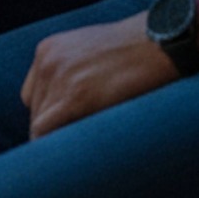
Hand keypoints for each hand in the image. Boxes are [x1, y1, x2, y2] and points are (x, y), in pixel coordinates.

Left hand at [20, 13, 177, 140]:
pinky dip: (53, 149)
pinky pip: (43, 134)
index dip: (53, 115)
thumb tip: (71, 112)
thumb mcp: (95, 52)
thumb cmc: (137, 50)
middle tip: (83, 143)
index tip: (72, 130)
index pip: (34, 96)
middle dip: (56, 130)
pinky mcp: (74, 97)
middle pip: (36, 112)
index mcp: (49, 49)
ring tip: (87, 147)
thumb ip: (76, 74)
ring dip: (59, 139)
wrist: (164, 40)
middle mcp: (47, 60)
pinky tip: (75, 157)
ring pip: (39, 126)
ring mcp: (58, 77)